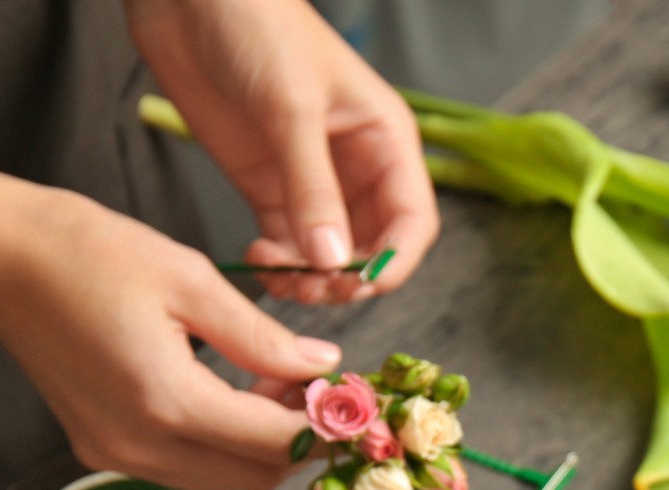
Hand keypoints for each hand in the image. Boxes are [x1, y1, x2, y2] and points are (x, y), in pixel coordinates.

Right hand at [0, 185, 337, 489]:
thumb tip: (323, 368)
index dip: (325, 424)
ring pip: (223, 479)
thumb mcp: (190, 280)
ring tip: (273, 380)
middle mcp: (139, 445)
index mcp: (167, 402)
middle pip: (254, 476)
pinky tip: (230, 388)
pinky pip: (185, 467)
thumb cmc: (87, 251)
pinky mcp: (100, 447)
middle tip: (316, 385)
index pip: (275, 442)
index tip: (352, 395)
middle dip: (298, 440)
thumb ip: (262, 337)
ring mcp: (115, 453)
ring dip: (260, 444)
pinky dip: (221, 442)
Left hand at [128, 0, 436, 304]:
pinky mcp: (270, 186)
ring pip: (330, 254)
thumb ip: (313, 189)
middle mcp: (356, 167)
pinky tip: (259, 261)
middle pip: (373, 247)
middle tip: (310, 285)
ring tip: (278, 275)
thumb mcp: (291, 109)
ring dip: (311, 278)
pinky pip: (287, 244)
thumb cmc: (257, 26)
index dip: (394, 260)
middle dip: (346, 277)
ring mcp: (312, 180)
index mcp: (384, 141)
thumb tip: (332, 260)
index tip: (360, 282)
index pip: (411, 221)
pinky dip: (279, 264)